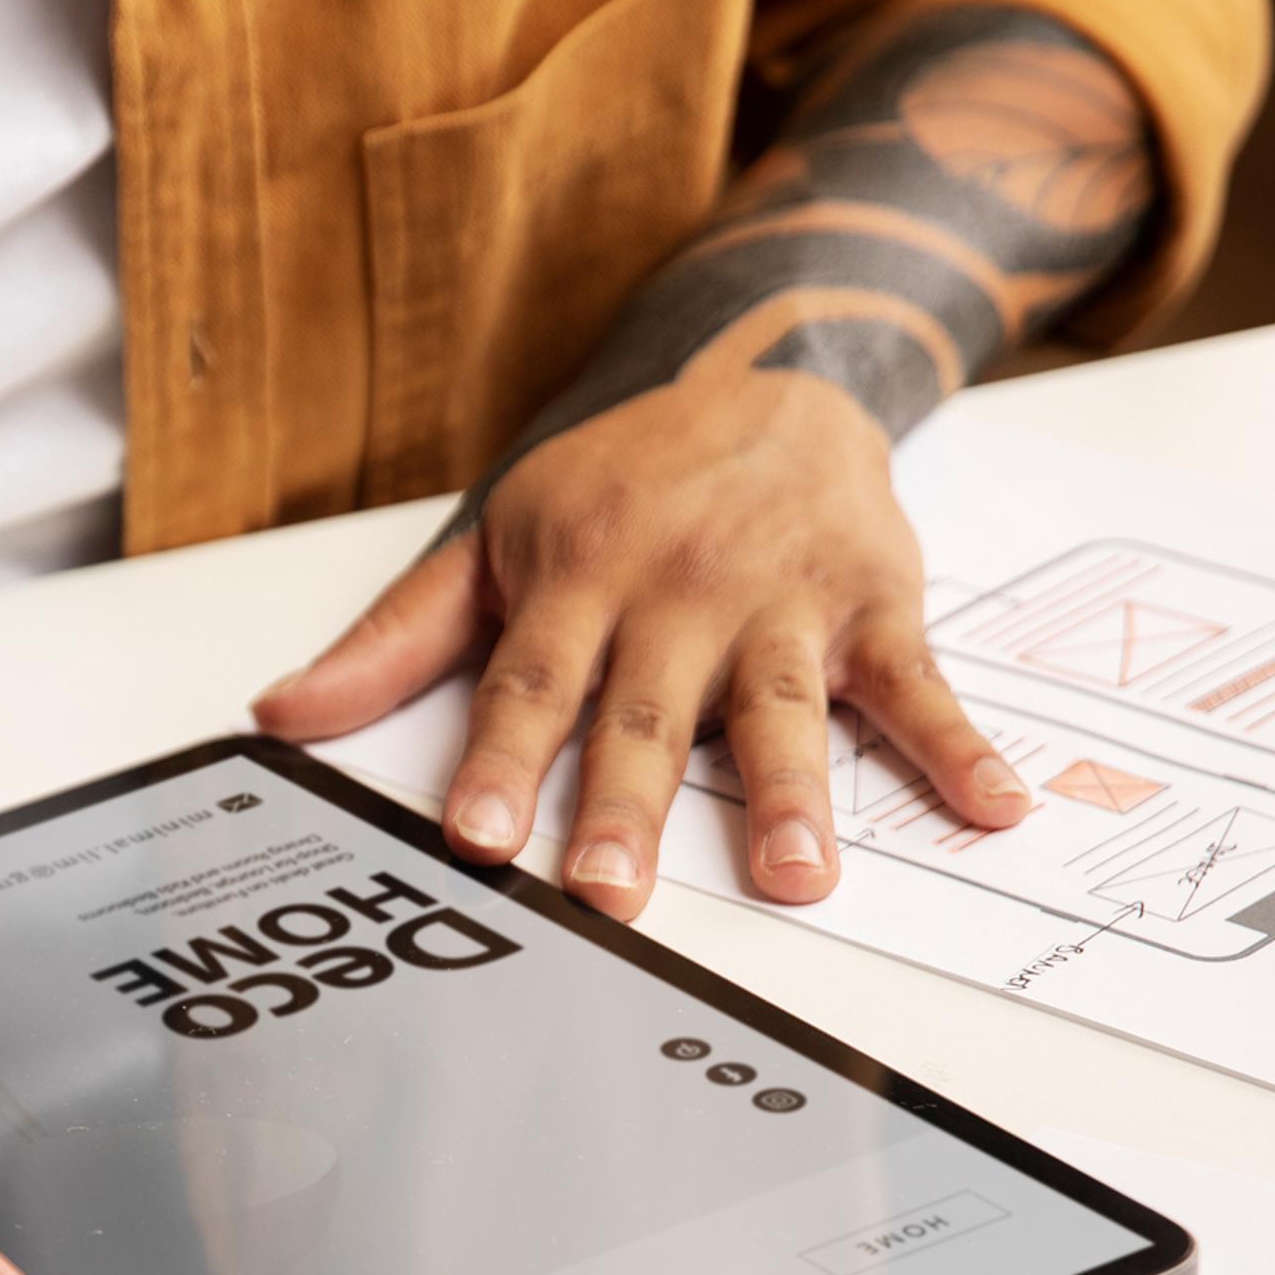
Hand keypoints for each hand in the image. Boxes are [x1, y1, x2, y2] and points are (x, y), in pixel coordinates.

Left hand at [255, 368, 1030, 919]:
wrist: (770, 379)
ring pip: (780, 709)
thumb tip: (279, 714)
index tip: (473, 837)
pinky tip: (996, 809)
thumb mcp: (495, 545)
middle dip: (625, 806)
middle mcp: (678, 593)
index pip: (528, 686)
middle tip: (610, 895)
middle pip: (646, 715)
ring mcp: (782, 601)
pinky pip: (919, 685)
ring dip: (793, 796)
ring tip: (800, 879)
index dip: (498, 763)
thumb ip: (394, 642)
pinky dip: (960, 747)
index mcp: (577, 582)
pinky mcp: (875, 604)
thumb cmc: (617, 487)